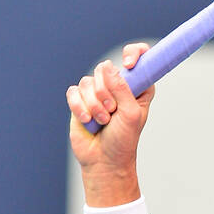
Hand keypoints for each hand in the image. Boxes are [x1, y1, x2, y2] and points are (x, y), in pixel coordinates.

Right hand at [67, 41, 155, 187]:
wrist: (104, 160)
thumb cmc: (123, 140)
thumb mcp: (130, 114)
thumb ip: (122, 88)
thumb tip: (107, 66)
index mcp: (138, 86)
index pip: (139, 56)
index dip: (133, 53)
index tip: (128, 65)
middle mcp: (117, 85)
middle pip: (105, 69)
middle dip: (107, 93)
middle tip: (112, 112)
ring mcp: (97, 92)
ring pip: (88, 82)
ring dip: (94, 105)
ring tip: (102, 121)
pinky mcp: (79, 101)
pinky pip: (74, 92)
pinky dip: (79, 107)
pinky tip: (87, 120)